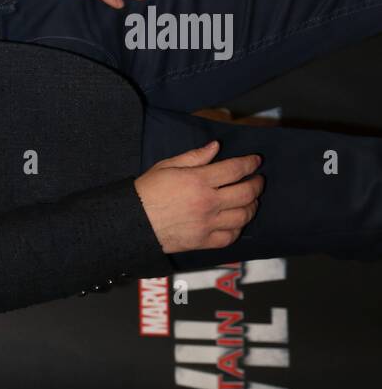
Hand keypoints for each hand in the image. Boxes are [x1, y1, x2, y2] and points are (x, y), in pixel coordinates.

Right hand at [133, 140, 263, 254]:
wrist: (132, 221)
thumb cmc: (146, 191)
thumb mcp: (166, 166)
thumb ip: (194, 157)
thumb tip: (215, 147)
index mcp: (198, 181)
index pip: (235, 169)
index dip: (249, 163)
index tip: (255, 161)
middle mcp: (208, 202)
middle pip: (246, 192)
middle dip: (256, 183)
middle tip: (257, 180)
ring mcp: (207, 223)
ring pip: (243, 215)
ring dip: (252, 206)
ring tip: (250, 200)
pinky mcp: (203, 241)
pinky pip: (230, 236)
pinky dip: (238, 228)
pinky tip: (237, 221)